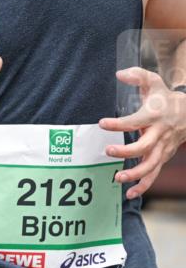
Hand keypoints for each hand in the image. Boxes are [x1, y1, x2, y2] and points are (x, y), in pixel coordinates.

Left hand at [100, 68, 185, 199]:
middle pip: (144, 147)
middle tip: (108, 151)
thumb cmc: (164, 98)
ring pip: (151, 165)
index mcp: (154, 116)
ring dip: (135, 174)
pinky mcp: (162, 157)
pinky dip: (143, 185)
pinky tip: (129, 194)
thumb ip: (137, 76)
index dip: (119, 124)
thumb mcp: (154, 83)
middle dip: (126, 151)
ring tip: (117, 178)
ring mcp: (162, 148)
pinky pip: (154, 174)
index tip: (102, 123)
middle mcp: (159, 134)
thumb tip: (119, 74)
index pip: (135, 121)